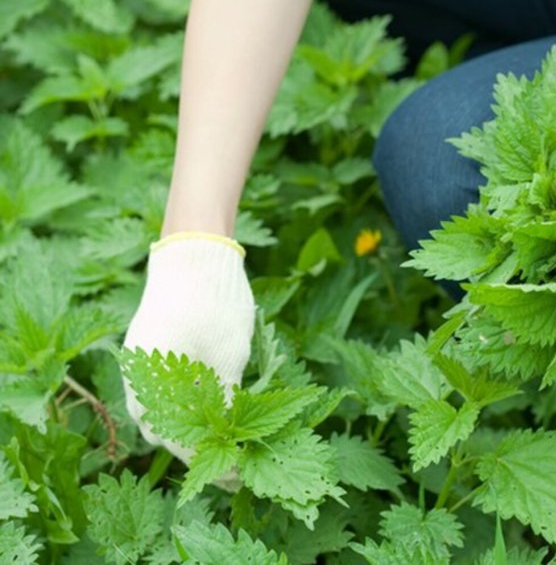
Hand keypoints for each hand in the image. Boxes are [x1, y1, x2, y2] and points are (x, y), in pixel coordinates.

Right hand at [121, 233, 254, 463]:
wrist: (195, 255)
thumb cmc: (214, 307)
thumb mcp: (229, 361)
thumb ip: (224, 404)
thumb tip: (231, 440)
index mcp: (153, 389)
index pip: (182, 445)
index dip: (213, 463)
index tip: (239, 476)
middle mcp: (140, 384)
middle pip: (169, 433)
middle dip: (203, 449)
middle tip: (238, 461)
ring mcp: (143, 368)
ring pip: (165, 414)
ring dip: (194, 428)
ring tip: (229, 437)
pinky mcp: (151, 354)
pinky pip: (164, 392)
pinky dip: (188, 405)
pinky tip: (213, 407)